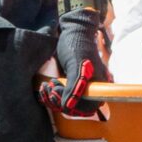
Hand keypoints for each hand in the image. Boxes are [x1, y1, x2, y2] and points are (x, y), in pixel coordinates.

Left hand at [47, 1, 110, 115]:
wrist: (73, 33)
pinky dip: (50, 96)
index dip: (72, 106)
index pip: (87, 108)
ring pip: (65, 105)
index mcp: (97, 85)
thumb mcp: (76, 64)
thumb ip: (74, 85)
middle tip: (50, 87)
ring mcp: (78, 88)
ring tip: (45, 87)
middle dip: (59, 101)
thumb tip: (69, 106)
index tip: (58, 92)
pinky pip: (60, 98)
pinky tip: (44, 87)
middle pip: (75, 108)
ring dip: (52, 99)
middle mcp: (89, 89)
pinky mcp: (69, 86)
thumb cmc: (77, 45)